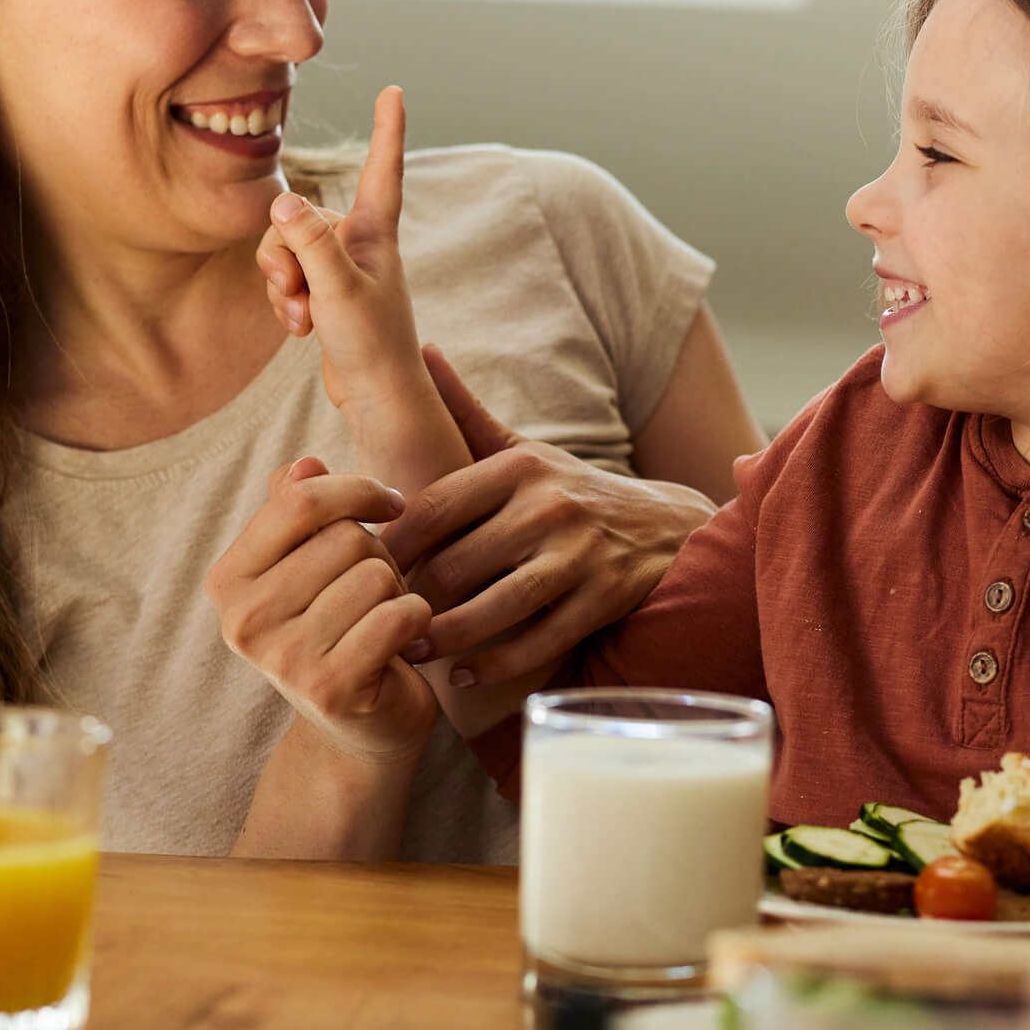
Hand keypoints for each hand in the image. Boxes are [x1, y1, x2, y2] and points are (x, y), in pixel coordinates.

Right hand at [205, 457, 437, 763]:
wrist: (358, 729)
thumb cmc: (340, 629)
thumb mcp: (311, 566)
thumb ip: (300, 513)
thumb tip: (305, 463)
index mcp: (227, 579)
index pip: (299, 500)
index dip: (357, 489)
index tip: (390, 503)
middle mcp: (243, 620)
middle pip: (345, 538)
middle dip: (380, 555)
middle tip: (374, 593)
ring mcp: (282, 658)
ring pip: (376, 575)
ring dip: (398, 591)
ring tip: (382, 619)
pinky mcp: (331, 688)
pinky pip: (398, 616)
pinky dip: (417, 621)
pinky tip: (405, 640)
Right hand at [255, 86, 426, 412]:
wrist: (377, 401)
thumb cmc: (371, 346)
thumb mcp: (336, 290)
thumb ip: (309, 242)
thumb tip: (283, 197)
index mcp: (376, 235)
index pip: (382, 170)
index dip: (387, 130)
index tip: (394, 92)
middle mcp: (359, 245)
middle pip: (299, 217)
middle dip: (283, 254)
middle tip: (298, 294)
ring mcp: (340, 270)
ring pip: (285, 249)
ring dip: (282, 284)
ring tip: (303, 317)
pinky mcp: (324, 295)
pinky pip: (285, 279)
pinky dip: (285, 301)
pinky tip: (301, 330)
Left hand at [383, 346, 715, 686]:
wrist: (670, 527)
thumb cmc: (575, 492)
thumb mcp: (525, 449)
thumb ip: (468, 411)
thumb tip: (423, 352)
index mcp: (521, 468)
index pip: (436, 506)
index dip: (392, 541)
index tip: (360, 566)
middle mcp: (550, 506)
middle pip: (459, 561)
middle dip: (411, 597)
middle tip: (374, 619)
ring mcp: (580, 554)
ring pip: (497, 605)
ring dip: (446, 636)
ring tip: (412, 651)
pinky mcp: (605, 597)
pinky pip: (541, 641)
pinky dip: (498, 663)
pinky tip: (465, 676)